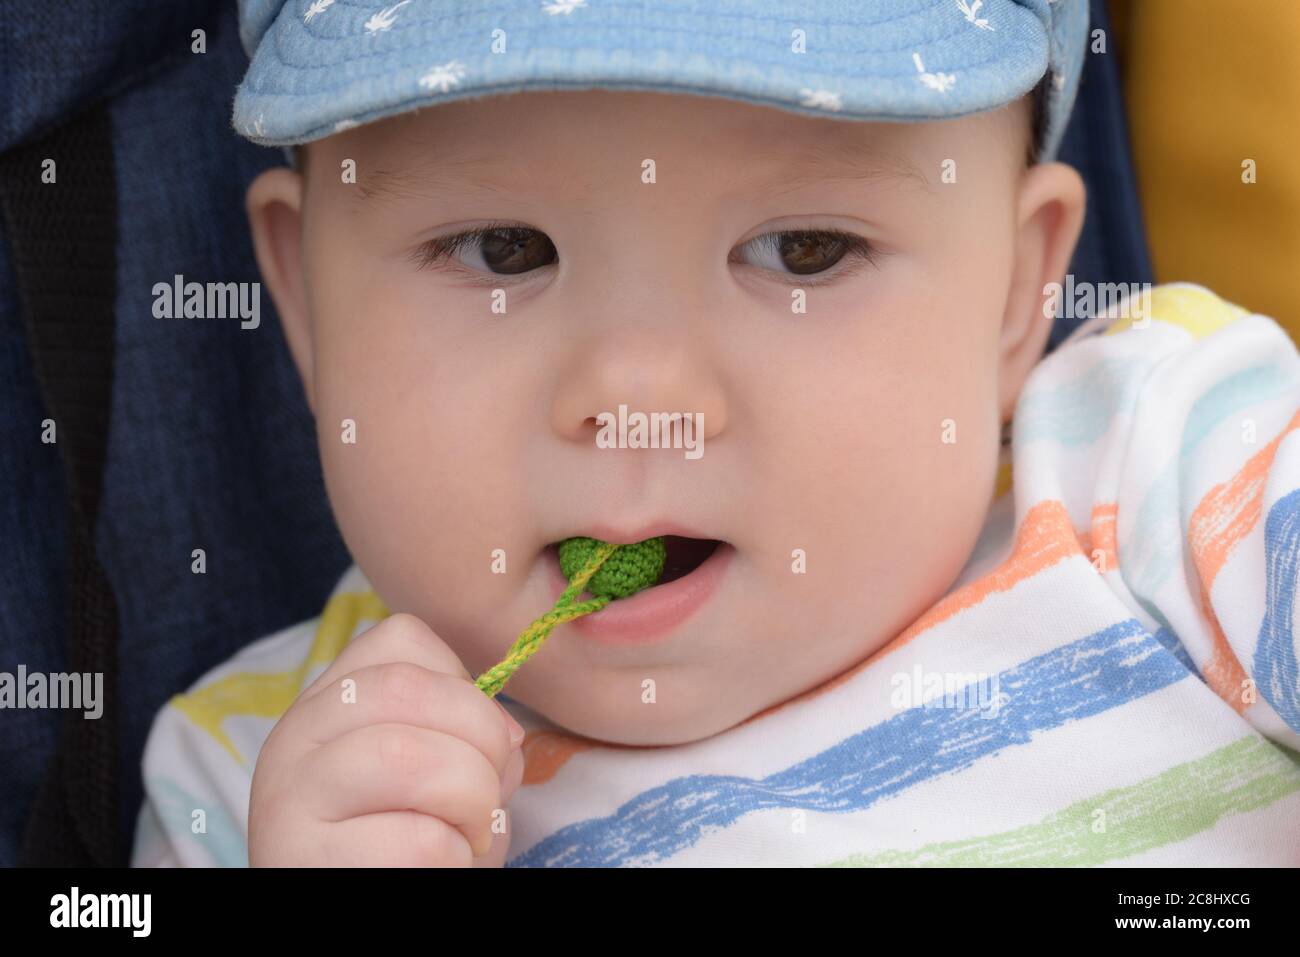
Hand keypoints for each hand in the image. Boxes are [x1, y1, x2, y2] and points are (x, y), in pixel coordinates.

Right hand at [247, 613, 524, 865]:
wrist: (359, 902)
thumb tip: (506, 734)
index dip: (463, 684)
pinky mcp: (309, 861)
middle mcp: (293, 739)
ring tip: (468, 836)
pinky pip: (419, 842)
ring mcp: (289, 801)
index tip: (471, 740)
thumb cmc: (408, 844)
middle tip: (487, 796)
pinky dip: (456, 857)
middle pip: (406, 687)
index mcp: (327, 702)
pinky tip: (440, 868)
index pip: (402, 639)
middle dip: (482, 738)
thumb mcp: (439, 774)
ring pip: (409, 758)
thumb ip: (470, 736)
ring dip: (473, 801)